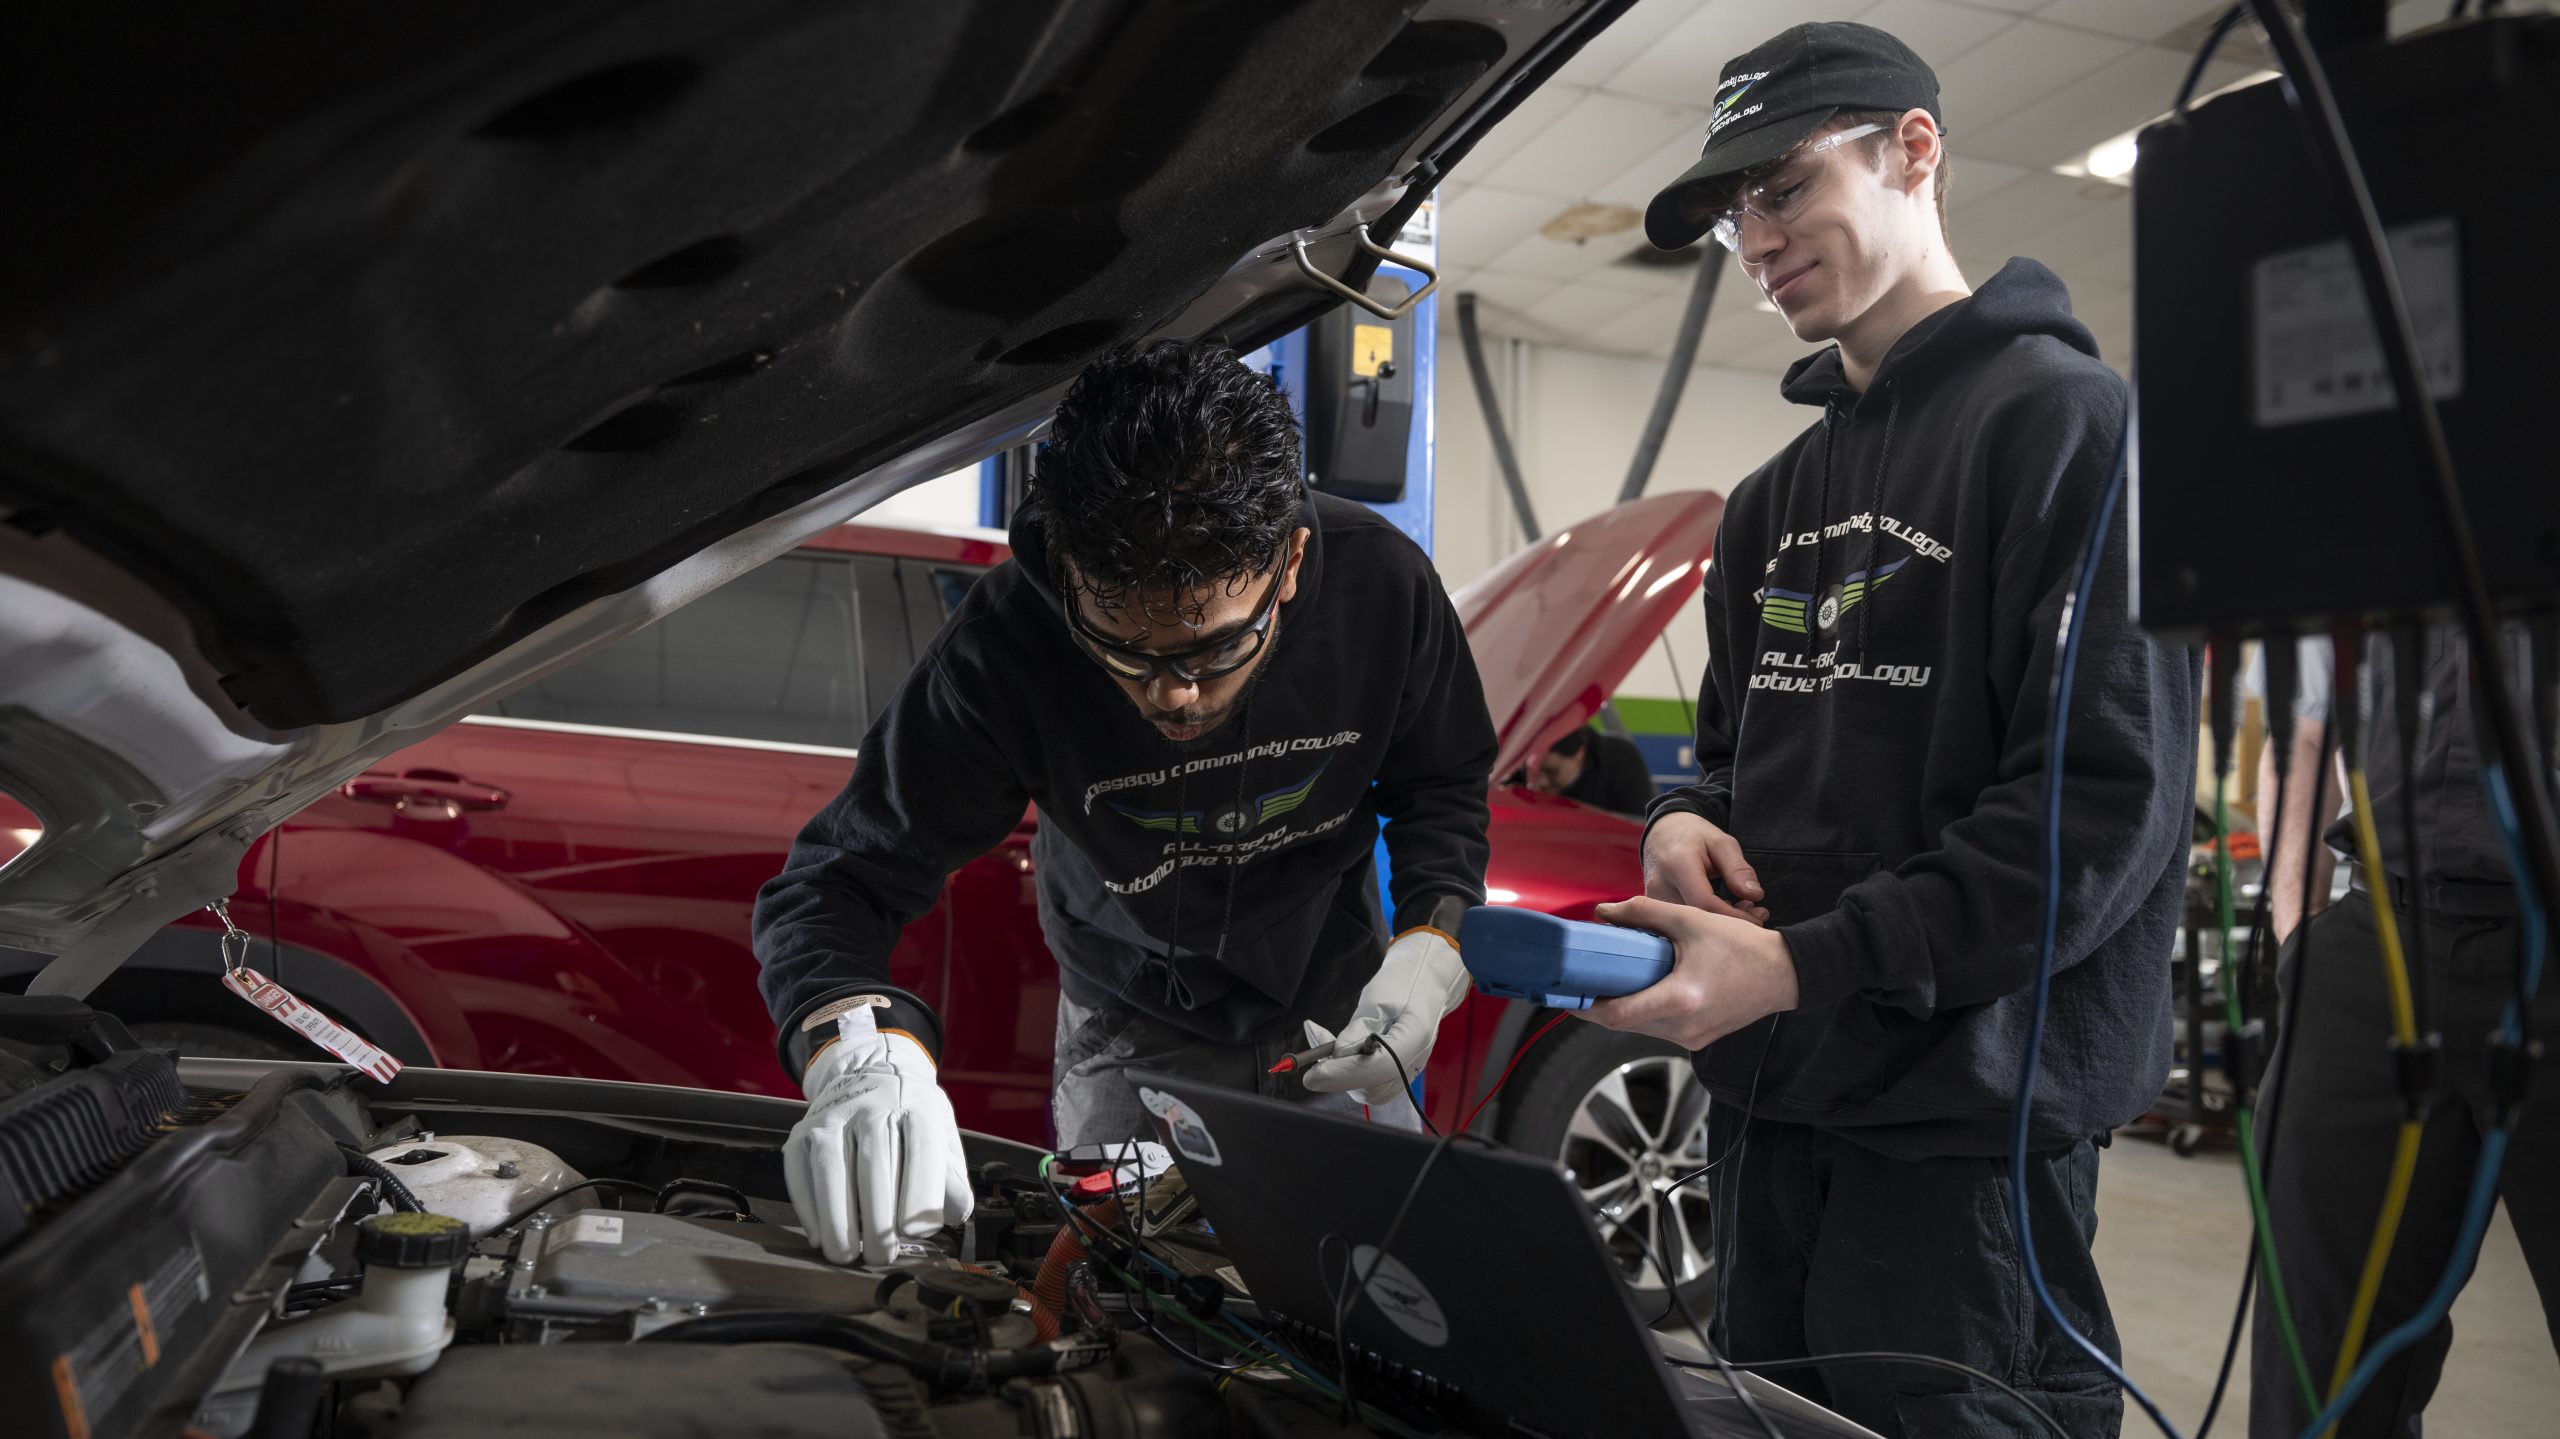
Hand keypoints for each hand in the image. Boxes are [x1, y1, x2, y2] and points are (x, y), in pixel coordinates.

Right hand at [783, 1009, 971, 1265]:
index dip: (919, 1191)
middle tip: (880, 1256)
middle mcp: (874, 1106)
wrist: (872, 1071)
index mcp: (918, 1107)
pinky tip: (820, 1235)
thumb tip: (954, 1212)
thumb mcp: (943, 1135)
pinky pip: (801, 1171)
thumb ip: (951, 1176)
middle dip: (876, 1217)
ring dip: (837, 1217)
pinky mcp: (804, 1131)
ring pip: (832, 1167)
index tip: (915, 1231)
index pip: (922, 1149)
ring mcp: (834, 1116)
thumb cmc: (911, 1117)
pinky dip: (808, 1206)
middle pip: (875, 1162)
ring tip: (845, 1254)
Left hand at [1300, 927, 1469, 1107]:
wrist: (1426, 980)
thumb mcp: (1377, 998)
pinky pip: (1369, 1083)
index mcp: (1416, 1037)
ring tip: (1322, 1040)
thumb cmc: (1404, 982)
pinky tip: (1333, 1050)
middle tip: (1315, 1047)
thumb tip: (1336, 1056)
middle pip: (1371, 1086)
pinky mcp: (1399, 1072)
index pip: (1378, 1067)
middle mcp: (1416, 1061)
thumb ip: (1358, 1029)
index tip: (1311, 1076)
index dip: (1343, 1074)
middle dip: (1337, 1074)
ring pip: (1367, 1090)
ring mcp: (1409, 1070)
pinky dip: (1347, 1072)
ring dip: (1339, 1073)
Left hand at [1581, 895, 1797, 1049]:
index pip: (1618, 1016)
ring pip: (1642, 1029)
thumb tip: (1604, 911)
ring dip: (1625, 1009)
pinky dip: (1647, 1012)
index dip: (1587, 1007)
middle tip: (1585, 983)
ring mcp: (1693, 1038)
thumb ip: (1644, 913)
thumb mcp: (1692, 920)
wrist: (1786, 974)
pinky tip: (1643, 990)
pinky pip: (1661, 1030)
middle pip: (1625, 1025)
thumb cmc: (1744, 947)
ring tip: (1612, 983)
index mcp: (1680, 999)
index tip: (1569, 993)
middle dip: (1602, 1006)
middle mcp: (1684, 1027)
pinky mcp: (1699, 1040)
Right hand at [1643, 811, 1769, 923]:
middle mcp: (1660, 885)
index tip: (1758, 917)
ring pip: (1691, 925)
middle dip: (1731, 922)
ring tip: (1741, 908)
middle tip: (1756, 913)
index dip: (1734, 916)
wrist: (1661, 833)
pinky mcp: (1653, 910)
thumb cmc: (1694, 836)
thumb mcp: (1721, 843)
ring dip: (1720, 923)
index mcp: (1678, 864)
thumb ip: (1738, 869)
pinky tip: (1723, 910)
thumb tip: (1755, 895)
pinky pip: (1683, 923)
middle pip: (1698, 919)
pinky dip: (1707, 921)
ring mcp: (1653, 899)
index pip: (1705, 903)